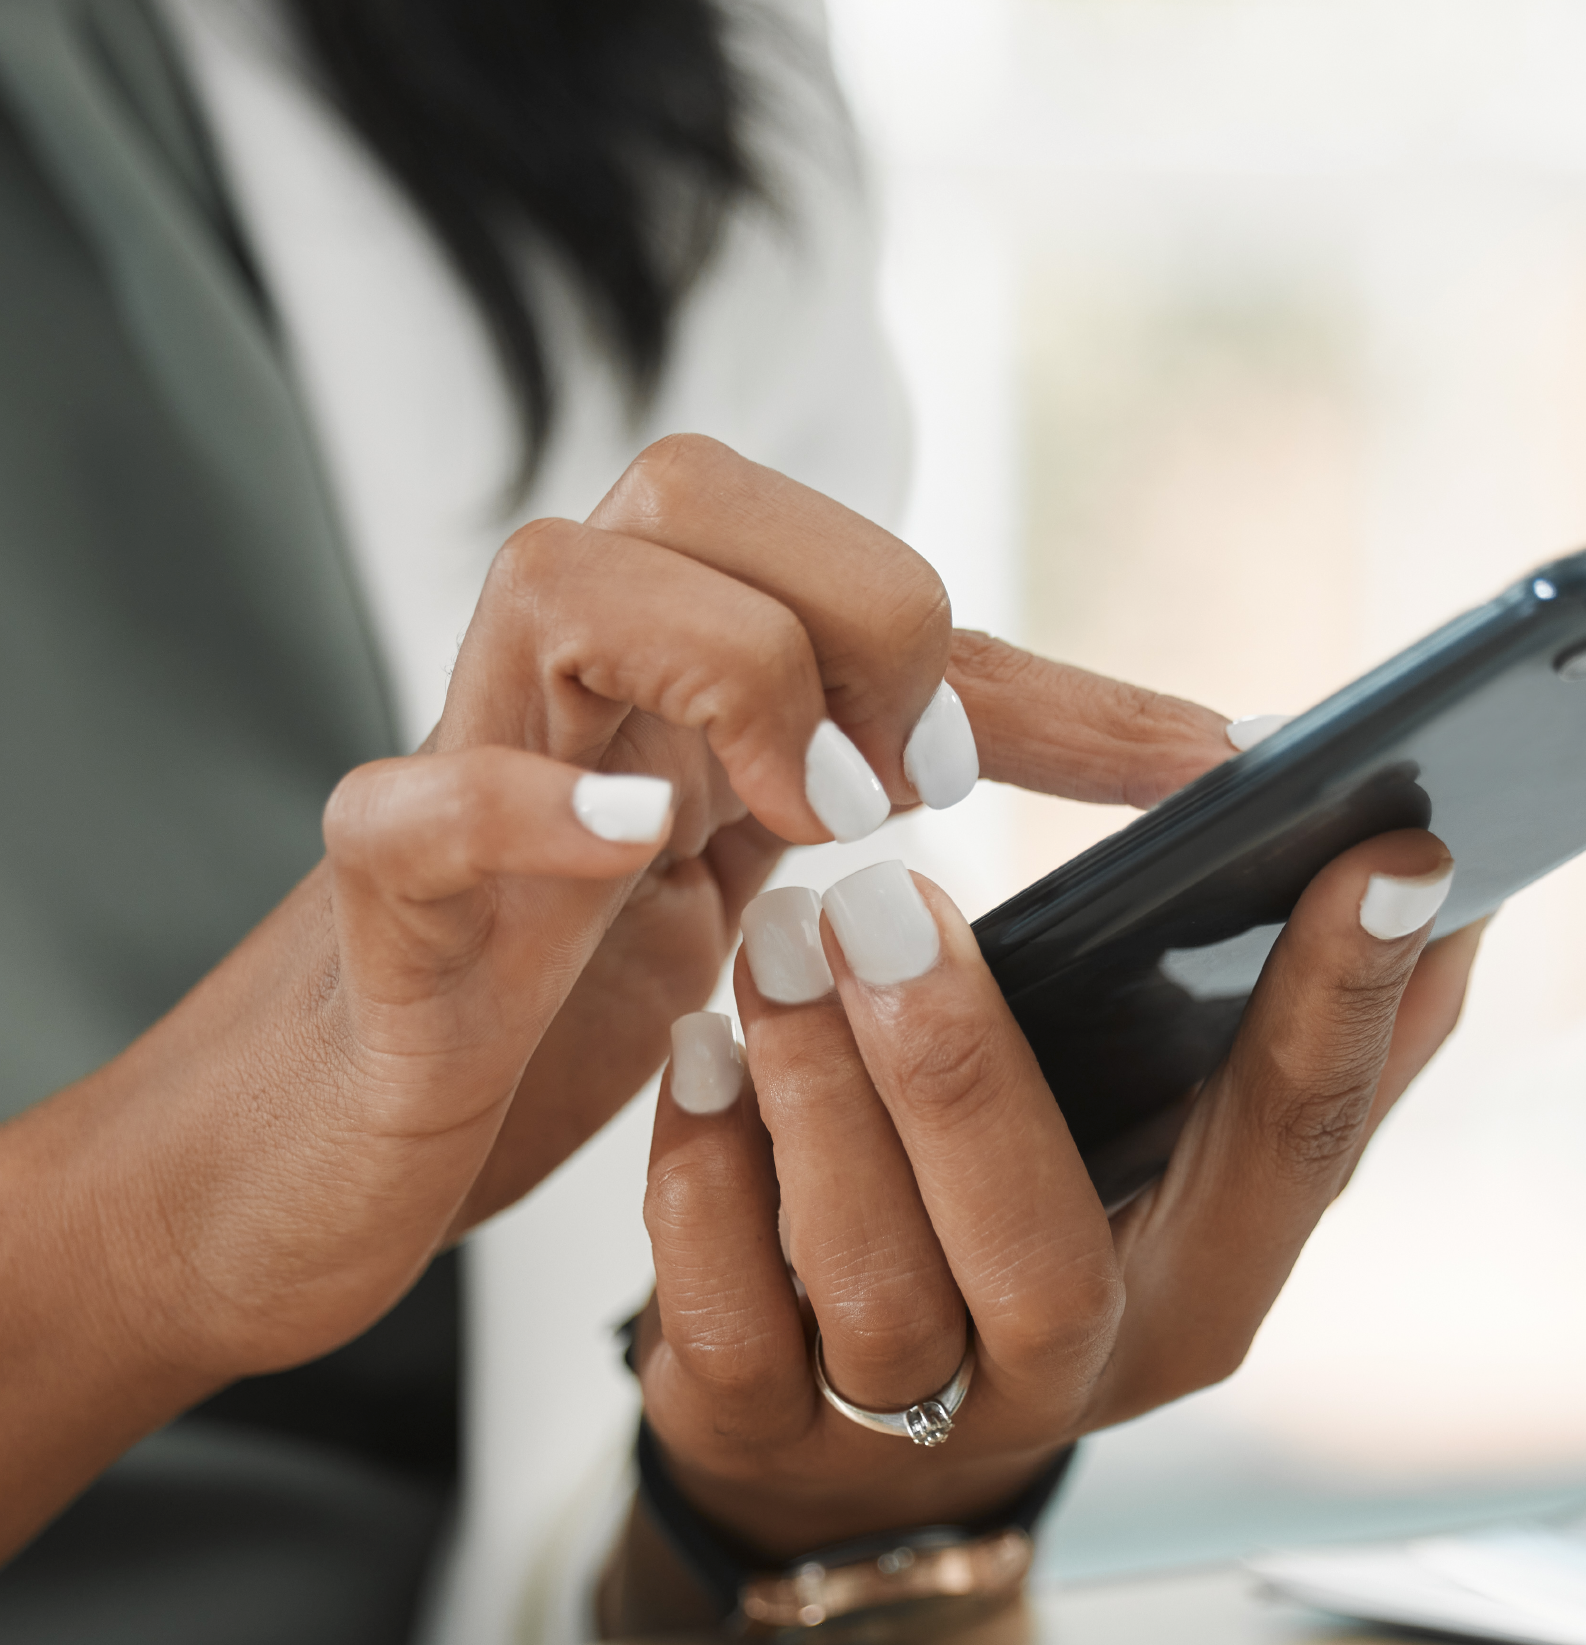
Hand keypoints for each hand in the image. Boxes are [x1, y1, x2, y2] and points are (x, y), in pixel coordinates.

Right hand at [0, 436, 1232, 1556]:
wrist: (320, 1155)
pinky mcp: (373, 903)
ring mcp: (461, 773)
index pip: (868, 591)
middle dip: (858, 612)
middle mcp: (571, 691)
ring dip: (726, 673)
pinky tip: (641, 847)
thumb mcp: (760, 904)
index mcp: (679, 689)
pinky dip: (527, 805)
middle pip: (696, 489)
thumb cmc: (543, 1010)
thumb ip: (897, 810)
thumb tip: (1147, 766)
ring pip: (558, 576)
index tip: (1205, 759)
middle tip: (917, 795)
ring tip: (811, 824)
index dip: (1049, 671)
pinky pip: (415, 802)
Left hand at [620, 827, 1479, 1590]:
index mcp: (1204, 1284)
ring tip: (779, 941)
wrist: (834, 1439)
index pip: (1297, 1147)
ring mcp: (913, 1425)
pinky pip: (729, 1321)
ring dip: (817, 1097)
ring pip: (876, 1286)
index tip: (1393, 845)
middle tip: (889, 895)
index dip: (1352, 1003)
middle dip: (961, 1072)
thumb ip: (1286, 1046)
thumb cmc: (1013, 1229)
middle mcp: (1074, 1373)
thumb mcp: (1164, 1157)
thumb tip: (1441, 885)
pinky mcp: (761, 1430)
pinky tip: (700, 1055)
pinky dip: (706, 1177)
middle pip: (1043, 1255)